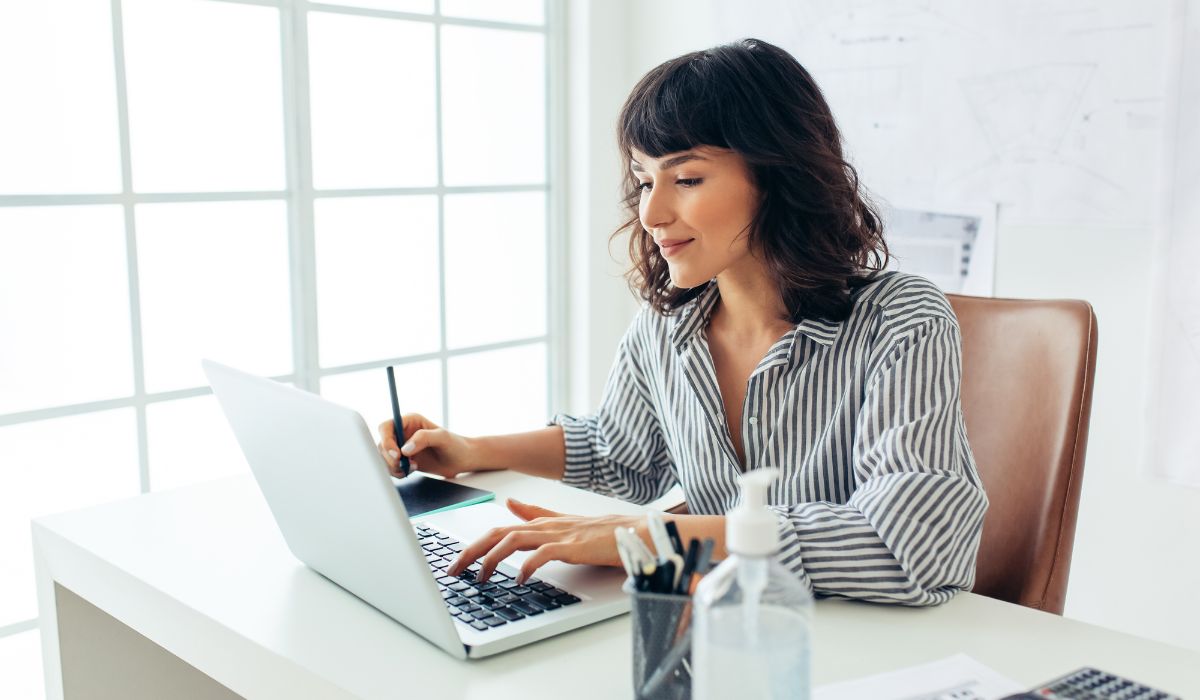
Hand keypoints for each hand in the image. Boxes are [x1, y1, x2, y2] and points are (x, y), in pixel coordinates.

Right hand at [376, 413, 474, 478]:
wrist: (461, 460)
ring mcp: (401, 447)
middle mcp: (402, 433)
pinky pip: (390, 467)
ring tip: (412, 467)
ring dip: (393, 466)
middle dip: (390, 457)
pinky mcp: (403, 460)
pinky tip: (410, 471)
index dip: (386, 440)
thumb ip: (423, 438)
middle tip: (403, 465)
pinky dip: (396, 472)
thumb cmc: (455, 445)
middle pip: (382, 444)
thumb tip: (404, 449)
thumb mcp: (442, 437)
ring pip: (384, 457)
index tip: (397, 454)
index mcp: (409, 421)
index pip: (386, 427)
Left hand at [446, 499, 641, 583]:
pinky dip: (528, 565)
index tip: (456, 561)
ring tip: (481, 576)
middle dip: (472, 551)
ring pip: (514, 539)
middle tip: (454, 570)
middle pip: (498, 533)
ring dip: (492, 557)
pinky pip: (543, 553)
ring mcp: (558, 534)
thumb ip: (536, 513)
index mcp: (541, 522)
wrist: (634, 532)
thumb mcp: (562, 521)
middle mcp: (545, 525)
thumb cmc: (603, 532)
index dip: (474, 544)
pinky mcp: (572, 545)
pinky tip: (519, 578)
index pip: (499, 529)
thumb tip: (511, 503)